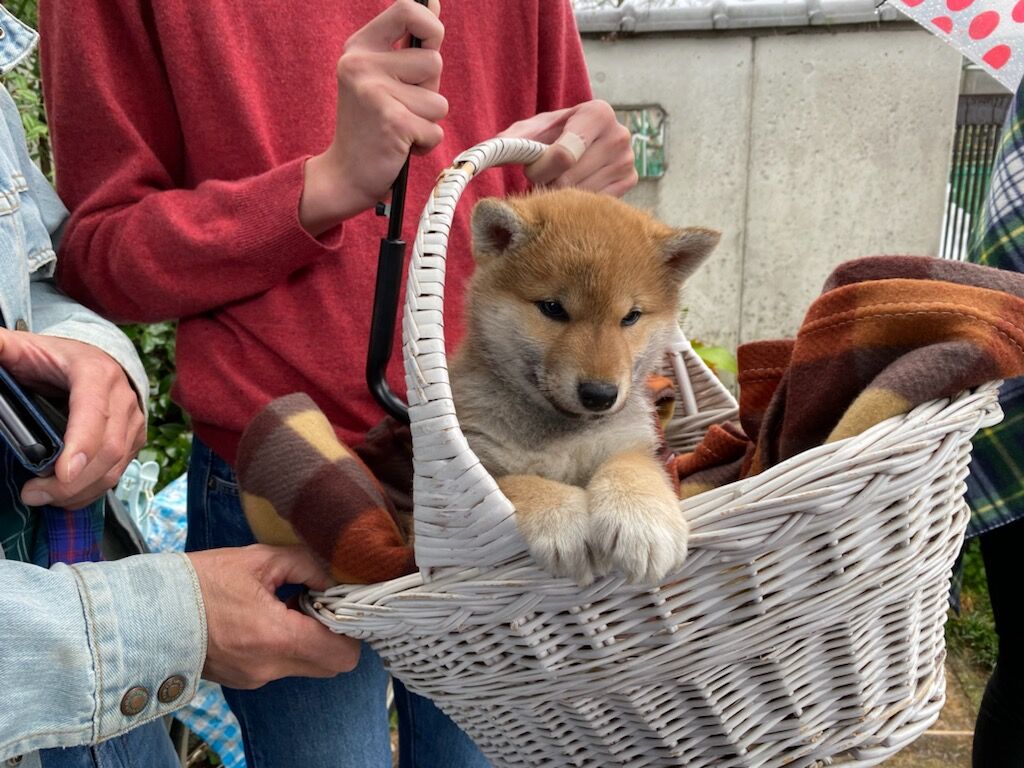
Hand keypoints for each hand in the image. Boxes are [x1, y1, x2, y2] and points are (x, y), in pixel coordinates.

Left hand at [0, 328, 145, 509]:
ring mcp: (133, 421)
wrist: (96, 360)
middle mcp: (123, 398)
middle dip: (71, 482)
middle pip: (108, 449)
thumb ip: (2, 347)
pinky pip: (118, 473)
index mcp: (96, 373)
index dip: (82, 443)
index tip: (62, 473)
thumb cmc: (57, 359)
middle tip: (32, 494)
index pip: (93, 411)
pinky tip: (65, 495)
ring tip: (43, 497)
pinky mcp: (135, 439)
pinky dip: (90, 491)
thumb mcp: (25, 348)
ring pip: (115, 467)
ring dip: (79, 491)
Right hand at [188, 545, 360, 687]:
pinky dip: (286, 646)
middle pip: (330, 665)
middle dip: (334, 636)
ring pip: (307, 666)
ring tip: (288, 606)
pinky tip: (267, 618)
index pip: (343, 653)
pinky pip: (281, 666)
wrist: (146, 611)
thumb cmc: (202, 581)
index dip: (351, 628)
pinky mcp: (242, 680)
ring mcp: (254, 678)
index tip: (341, 602)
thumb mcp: (259, 559)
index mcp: (277, 638)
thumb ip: (307, 564)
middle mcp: (269, 668)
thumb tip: (336, 575)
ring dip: (309, 640)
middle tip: (319, 603)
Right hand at [300, 0, 446, 235]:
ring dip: (427, 120)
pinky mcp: (391, 122)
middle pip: (434, 61)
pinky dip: (425, 143)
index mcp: (360, 48)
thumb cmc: (371, 125)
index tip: (429, 42)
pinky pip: (435, 129)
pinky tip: (401, 146)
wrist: (345, 174)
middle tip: (401, 106)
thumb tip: (433, 4)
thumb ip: (407, 43)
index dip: (431, 25)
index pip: (407, 9)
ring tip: (400, 127)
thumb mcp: (380, 76)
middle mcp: (362, 65)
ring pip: (439, 100)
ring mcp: (374, 93)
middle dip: (429, 90)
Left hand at [499, 100, 637, 197]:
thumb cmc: (555, 134)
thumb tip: (489, 153)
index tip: (532, 169)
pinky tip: (573, 189)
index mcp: (598, 113)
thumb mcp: (534, 130)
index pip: (564, 155)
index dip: (541, 169)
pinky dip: (576, 202)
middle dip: (548, 183)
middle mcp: (619, 135)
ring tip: (560, 180)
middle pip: (569, 180)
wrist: (587, 141)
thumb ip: (513, 140)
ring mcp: (627, 161)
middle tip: (544, 176)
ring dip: (560, 195)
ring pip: (580, 196)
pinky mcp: (630, 183)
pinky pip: (593, 205)